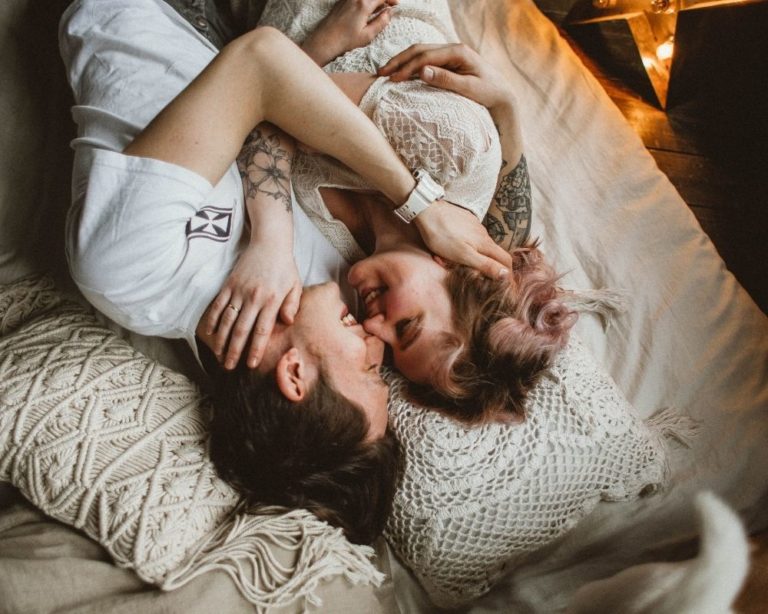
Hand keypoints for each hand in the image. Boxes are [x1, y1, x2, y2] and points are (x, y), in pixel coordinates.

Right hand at [196, 243, 301, 369]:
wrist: (270, 243)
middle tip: (229, 367)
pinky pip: (217, 305)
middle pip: (241, 330)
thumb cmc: (285, 267)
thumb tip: (288, 323)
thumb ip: (292, 305)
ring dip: (221, 340)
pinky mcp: (229, 284)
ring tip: (218, 356)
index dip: (255, 349)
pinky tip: (208, 334)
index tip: (251, 364)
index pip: (261, 330)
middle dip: (234, 351)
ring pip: (226, 320)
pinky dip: (211, 320)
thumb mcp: (295, 286)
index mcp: (271, 300)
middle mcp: (253, 298)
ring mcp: (239, 291)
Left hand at [302, 0, 398, 65]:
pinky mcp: (341, 1)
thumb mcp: (367, 36)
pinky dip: (364, 0)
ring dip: (373, 0)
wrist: (325, 40)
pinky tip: (366, 7)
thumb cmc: (345, 40)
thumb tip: (389, 13)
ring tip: (378, 7)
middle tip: (389, 5)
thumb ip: (381, 22)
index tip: (396, 4)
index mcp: (364, 5)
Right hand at [378, 43, 512, 111]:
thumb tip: (422, 72)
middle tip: (381, 73)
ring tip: (386, 72)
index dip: (407, 67)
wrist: (503, 94)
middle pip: (419, 49)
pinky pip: (425, 58)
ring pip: (420, 52)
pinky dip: (410, 64)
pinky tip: (400, 73)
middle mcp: (453, 48)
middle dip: (399, 61)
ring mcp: (450, 53)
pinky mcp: (448, 61)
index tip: (392, 79)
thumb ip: (446, 79)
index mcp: (458, 52)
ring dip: (402, 61)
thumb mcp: (469, 89)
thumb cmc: (489, 93)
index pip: (426, 56)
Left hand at [414, 201, 512, 278]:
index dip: (507, 273)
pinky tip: (448, 249)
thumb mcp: (464, 256)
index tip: (503, 284)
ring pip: (479, 246)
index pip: (506, 260)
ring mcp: (474, 226)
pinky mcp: (465, 221)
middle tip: (474, 275)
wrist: (427, 212)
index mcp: (486, 244)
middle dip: (487, 266)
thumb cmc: (442, 236)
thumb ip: (485, 265)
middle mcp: (484, 234)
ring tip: (449, 262)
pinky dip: (462, 247)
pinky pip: (469, 237)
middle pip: (494, 254)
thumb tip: (506, 275)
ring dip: (471, 257)